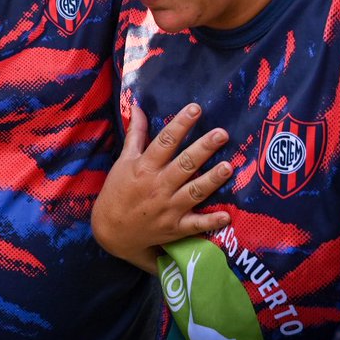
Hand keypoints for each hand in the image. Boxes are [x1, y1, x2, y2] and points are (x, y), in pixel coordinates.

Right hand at [91, 103, 231, 273]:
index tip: (195, 109)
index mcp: (144, 167)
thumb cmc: (117, 192)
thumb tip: (138, 108)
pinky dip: (211, 221)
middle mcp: (158, 186)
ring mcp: (168, 208)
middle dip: (203, 148)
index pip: (164, 141)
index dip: (180, 124)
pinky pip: (196, 225)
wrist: (111, 231)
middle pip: (184, 164)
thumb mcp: (123, 161)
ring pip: (194, 192)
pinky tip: (227, 216)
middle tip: (221, 134)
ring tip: (228, 166)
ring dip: (212, 180)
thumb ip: (135, 135)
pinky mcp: (175, 228)